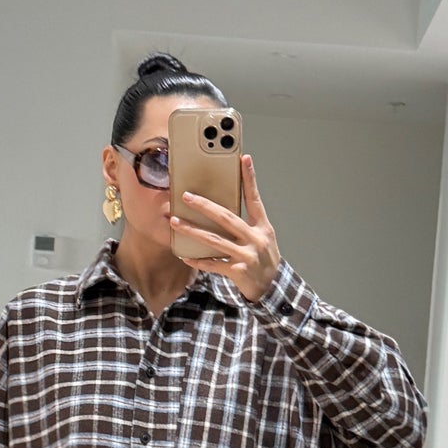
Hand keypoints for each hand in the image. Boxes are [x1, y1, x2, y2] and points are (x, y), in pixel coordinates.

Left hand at [170, 154, 280, 302]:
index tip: (243, 159)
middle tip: (187, 196)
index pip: (254, 198)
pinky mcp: (238, 272)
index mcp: (262, 227)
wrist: (271, 288)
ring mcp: (246, 256)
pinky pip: (213, 264)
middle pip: (226, 218)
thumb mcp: (263, 236)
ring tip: (175, 221)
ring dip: (192, 230)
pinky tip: (184, 254)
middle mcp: (255, 239)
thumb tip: (223, 206)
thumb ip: (248, 222)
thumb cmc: (264, 259)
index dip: (249, 178)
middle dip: (205, 206)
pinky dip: (198, 260)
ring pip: (214, 240)